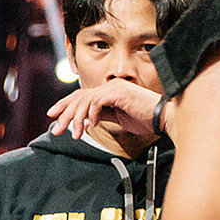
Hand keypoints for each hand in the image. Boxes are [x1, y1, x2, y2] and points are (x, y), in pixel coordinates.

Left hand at [48, 80, 163, 139]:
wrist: (164, 118)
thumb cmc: (148, 119)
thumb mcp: (120, 118)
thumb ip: (104, 114)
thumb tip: (88, 119)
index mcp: (111, 91)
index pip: (82, 96)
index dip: (66, 105)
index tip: (55, 116)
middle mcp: (110, 86)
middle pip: (79, 97)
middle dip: (64, 113)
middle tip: (56, 128)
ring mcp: (114, 88)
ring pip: (84, 100)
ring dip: (75, 118)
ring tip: (73, 133)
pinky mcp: (119, 93)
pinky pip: (97, 103)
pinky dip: (91, 115)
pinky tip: (92, 126)